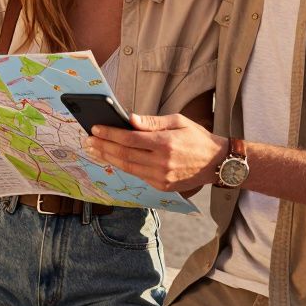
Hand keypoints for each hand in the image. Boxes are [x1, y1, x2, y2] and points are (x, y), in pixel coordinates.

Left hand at [85, 113, 228, 192]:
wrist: (217, 163)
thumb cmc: (197, 138)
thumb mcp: (178, 121)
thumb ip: (152, 122)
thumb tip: (129, 119)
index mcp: (165, 143)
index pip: (129, 139)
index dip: (109, 134)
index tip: (95, 128)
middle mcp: (162, 162)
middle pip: (124, 155)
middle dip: (103, 147)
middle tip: (88, 140)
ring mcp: (161, 177)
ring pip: (127, 168)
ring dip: (108, 158)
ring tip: (95, 150)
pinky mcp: (162, 186)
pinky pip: (137, 175)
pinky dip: (123, 166)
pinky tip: (112, 159)